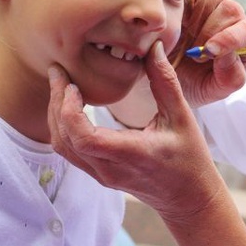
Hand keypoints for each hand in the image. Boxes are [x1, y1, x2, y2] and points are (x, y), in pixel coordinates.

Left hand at [47, 41, 224, 218]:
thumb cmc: (190, 158)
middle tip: (58, 72)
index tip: (73, 84)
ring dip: (55, 115)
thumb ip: (165, 81)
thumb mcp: (183, 116)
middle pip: (64, 139)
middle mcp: (109, 169)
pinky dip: (63, 126)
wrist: (189, 198)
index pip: (83, 137)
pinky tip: (70, 106)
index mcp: (130, 154)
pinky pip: (70, 151)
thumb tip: (154, 47)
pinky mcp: (99, 175)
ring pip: (62, 146)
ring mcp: (101, 175)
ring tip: (61, 86)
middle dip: (55, 103)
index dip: (68, 110)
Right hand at [174, 0, 245, 107]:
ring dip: (198, 11)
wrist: (166, 78)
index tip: (209, 51)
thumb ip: (230, 77)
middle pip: (232, 8)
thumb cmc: (197, 86)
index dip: (230, 39)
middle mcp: (233, 21)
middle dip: (210, 30)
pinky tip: (172, 20)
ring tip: (183, 34)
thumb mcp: (215, 90)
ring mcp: (211, 5)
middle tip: (193, 52)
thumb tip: (226, 54)